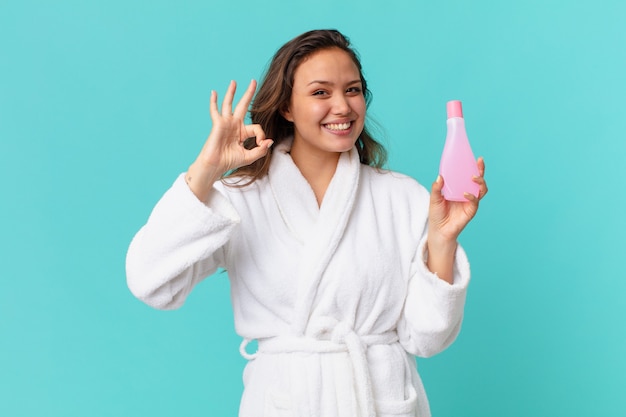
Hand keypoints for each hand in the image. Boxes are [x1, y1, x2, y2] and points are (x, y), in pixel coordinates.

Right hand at [186, 80, 273, 199]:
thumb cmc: (230, 161)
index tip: (261, 144)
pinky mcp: (218, 124)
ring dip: (231, 92)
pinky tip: (214, 93)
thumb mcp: (249, 156)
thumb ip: (261, 150)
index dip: (262, 135)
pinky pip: (215, 111)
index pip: (257, 127)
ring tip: (234, 82)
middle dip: (249, 93)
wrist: (215, 166)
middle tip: (253, 81)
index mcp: (243, 132)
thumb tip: (270, 141)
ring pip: (229, 104)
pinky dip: (214, 102)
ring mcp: (226, 123)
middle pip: (243, 106)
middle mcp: (234, 125)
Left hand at [426, 157, 487, 282]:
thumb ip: (437, 188)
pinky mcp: (471, 211)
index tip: (477, 158)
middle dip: (481, 171)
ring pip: (481, 190)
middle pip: (478, 180)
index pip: (468, 175)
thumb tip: (440, 176)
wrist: (438, 230)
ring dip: (480, 182)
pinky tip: (466, 194)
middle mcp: (467, 193)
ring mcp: (470, 202)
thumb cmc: (437, 213)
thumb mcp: (434, 198)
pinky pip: (475, 202)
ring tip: (474, 177)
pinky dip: (472, 196)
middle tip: (479, 163)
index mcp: (459, 188)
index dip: (474, 167)